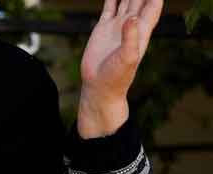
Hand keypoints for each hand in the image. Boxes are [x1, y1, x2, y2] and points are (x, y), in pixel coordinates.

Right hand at [78, 0, 162, 137]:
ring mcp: (117, 26)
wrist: (99, 86)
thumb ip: (130, 37)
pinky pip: (109, 8)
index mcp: (141, 31)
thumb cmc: (117, 77)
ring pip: (126, 1)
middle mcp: (131, 26)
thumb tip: (132, 18)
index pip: (152, 7)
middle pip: (140, 0)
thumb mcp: (127, 58)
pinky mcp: (102, 28)